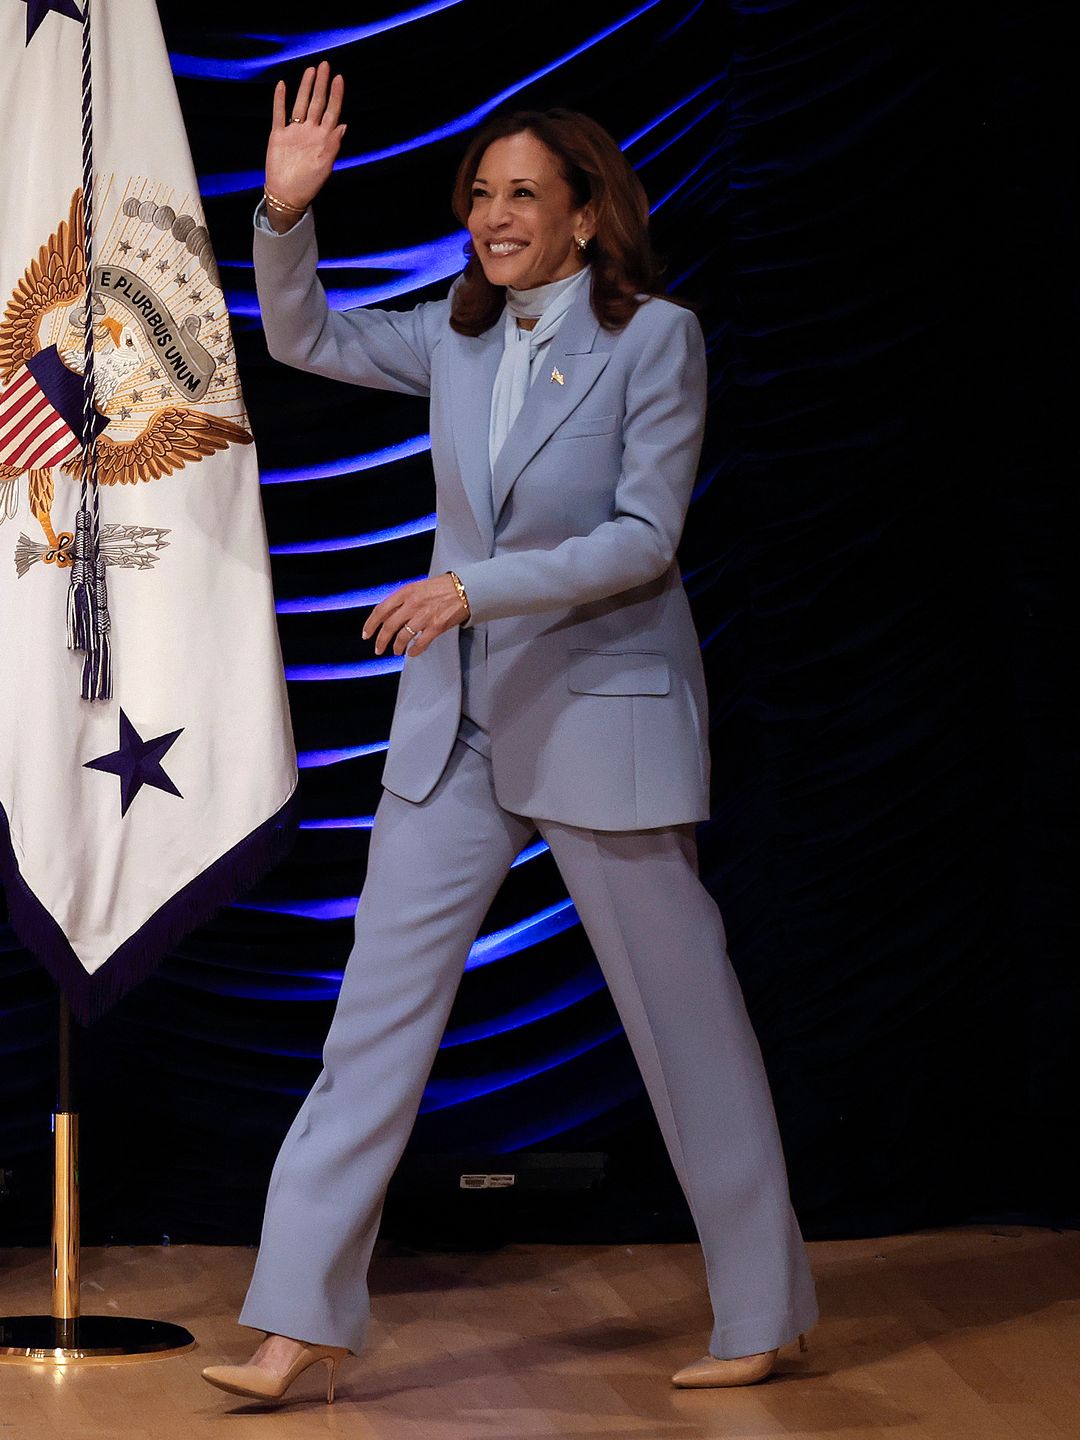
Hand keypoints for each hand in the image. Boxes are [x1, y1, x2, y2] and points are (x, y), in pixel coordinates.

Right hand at [265, 60, 345, 225]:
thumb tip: (343, 125)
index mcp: (323, 138)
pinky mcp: (278, 135)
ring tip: (310, 70)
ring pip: (300, 104)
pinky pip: (279, 114)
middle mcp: (309, 131)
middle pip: (317, 103)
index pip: (331, 111)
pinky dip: (280, 100)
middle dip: (321, 84)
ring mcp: (294, 131)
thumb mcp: (325, 165)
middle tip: (325, 65)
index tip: (339, 78)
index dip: (336, 95)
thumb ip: (333, 145)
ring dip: (305, 87)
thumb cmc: (309, 184)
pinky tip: (282, 85)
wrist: (286, 195)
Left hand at [362, 574, 469, 657]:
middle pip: (389, 626)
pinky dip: (414, 651)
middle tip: (378, 649)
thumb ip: (403, 600)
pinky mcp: (436, 626)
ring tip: (396, 651)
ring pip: (403, 636)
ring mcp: (424, 616)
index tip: (366, 634)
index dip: (371, 624)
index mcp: (406, 592)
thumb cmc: (443, 587)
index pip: (381, 610)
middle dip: (381, 641)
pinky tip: (412, 653)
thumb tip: (391, 615)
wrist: (465, 588)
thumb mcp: (418, 587)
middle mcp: (412, 604)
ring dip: (397, 647)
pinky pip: (420, 643)